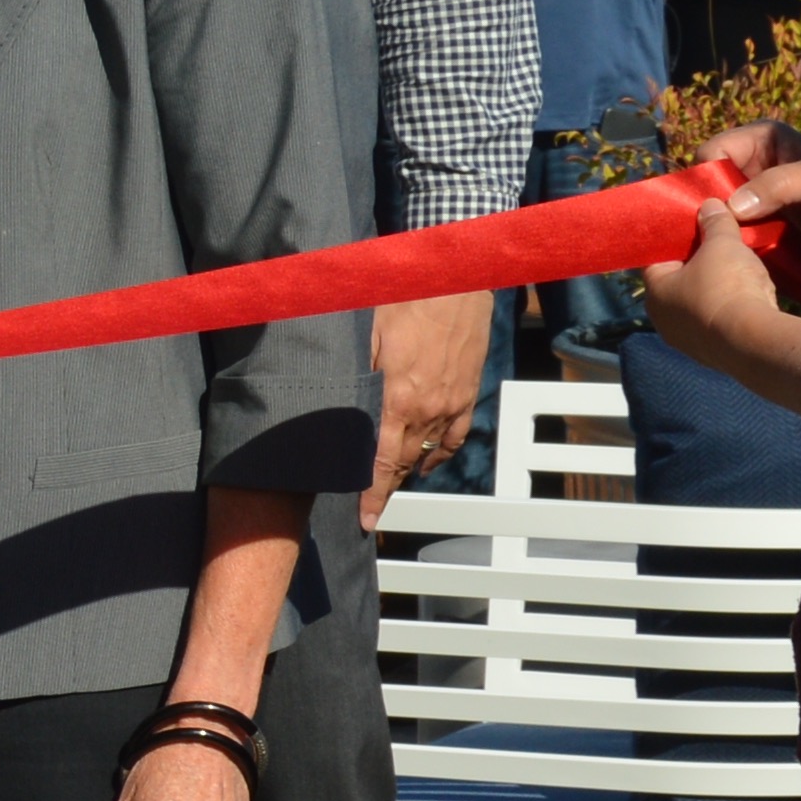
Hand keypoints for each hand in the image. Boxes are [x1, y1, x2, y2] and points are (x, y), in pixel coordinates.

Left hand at [363, 289, 488, 515]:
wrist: (456, 280)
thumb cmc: (405, 299)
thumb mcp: (366, 333)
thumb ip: (353, 373)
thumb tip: (333, 405)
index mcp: (396, 398)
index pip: (382, 461)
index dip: (373, 494)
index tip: (366, 520)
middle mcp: (426, 409)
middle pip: (402, 463)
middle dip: (385, 487)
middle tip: (369, 505)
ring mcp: (449, 404)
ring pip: (426, 452)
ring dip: (407, 472)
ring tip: (390, 486)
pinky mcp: (466, 393)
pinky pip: (453, 437)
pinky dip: (438, 454)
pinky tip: (426, 464)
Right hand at [691, 118, 800, 270]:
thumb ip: (776, 185)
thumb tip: (733, 205)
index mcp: (761, 138)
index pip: (713, 151)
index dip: (709, 177)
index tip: (720, 208)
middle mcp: (750, 162)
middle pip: (708, 181)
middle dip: (710, 205)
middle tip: (720, 232)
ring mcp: (751, 193)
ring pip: (714, 207)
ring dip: (718, 226)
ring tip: (730, 245)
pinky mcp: (755, 219)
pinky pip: (728, 227)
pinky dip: (729, 238)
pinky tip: (737, 252)